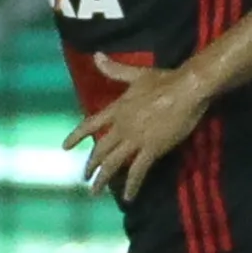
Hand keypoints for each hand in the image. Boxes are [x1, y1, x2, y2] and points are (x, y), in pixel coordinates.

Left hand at [65, 54, 207, 201]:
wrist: (186, 89)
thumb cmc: (165, 79)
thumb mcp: (136, 74)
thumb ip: (114, 69)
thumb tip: (95, 55)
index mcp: (117, 109)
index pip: (91, 123)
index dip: (77, 135)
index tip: (65, 147)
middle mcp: (122, 126)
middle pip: (101, 149)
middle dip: (91, 165)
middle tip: (85, 178)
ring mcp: (135, 139)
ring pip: (114, 164)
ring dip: (103, 179)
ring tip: (95, 192)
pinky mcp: (152, 150)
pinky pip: (138, 172)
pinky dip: (132, 186)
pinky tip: (129, 198)